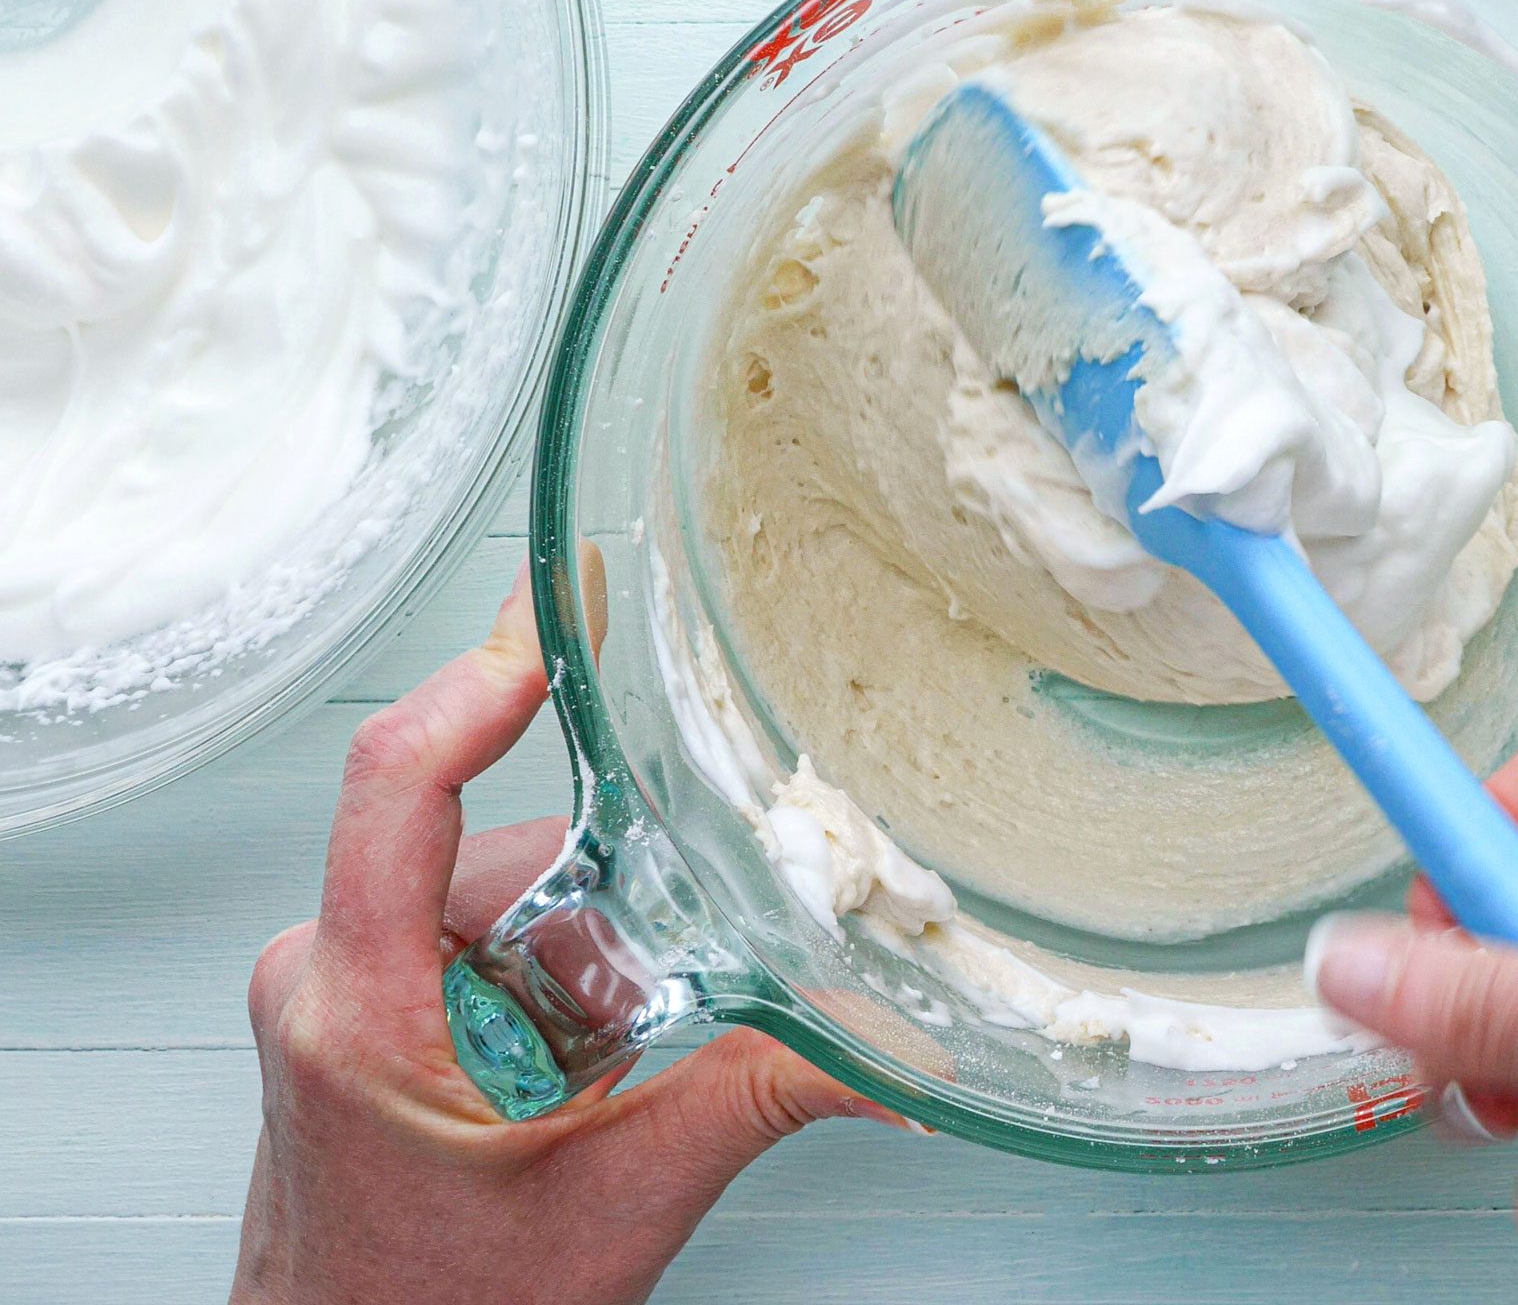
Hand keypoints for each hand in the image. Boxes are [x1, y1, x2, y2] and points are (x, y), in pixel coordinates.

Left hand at [234, 558, 914, 1304]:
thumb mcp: (620, 1201)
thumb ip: (762, 1095)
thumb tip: (892, 1041)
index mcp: (363, 1010)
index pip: (399, 787)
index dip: (482, 684)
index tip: (555, 614)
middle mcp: (326, 972)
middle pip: (502, 845)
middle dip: (610, 908)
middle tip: (659, 1003)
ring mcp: (334, 980)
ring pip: (501, 886)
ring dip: (582, 951)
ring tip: (603, 1070)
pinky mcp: (357, 991)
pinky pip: (475, 925)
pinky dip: (552, 971)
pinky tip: (572, 1062)